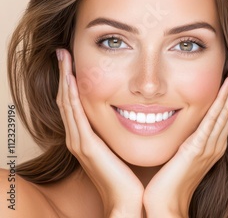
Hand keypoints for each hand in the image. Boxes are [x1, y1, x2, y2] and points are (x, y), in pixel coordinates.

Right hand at [56, 49, 143, 217]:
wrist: (129, 203)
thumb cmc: (130, 178)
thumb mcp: (122, 148)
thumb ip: (120, 132)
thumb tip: (136, 113)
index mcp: (86, 139)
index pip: (75, 104)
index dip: (72, 82)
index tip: (73, 61)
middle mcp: (78, 139)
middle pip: (66, 100)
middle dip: (64, 75)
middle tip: (63, 52)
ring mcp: (80, 143)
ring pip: (67, 104)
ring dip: (65, 79)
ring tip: (63, 58)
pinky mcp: (87, 147)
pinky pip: (76, 116)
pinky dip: (72, 96)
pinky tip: (72, 80)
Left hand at [143, 60, 227, 216]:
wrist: (165, 206)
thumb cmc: (168, 183)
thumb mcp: (180, 155)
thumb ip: (185, 139)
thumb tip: (182, 124)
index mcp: (212, 144)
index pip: (225, 111)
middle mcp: (216, 143)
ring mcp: (211, 145)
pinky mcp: (200, 148)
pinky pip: (215, 119)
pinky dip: (223, 100)